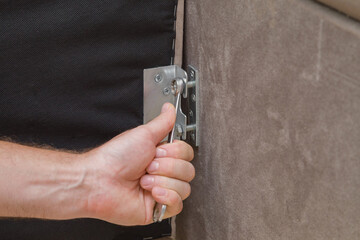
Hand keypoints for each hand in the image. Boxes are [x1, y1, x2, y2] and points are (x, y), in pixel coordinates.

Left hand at [80, 103, 194, 225]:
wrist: (98, 180)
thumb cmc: (115, 157)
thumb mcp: (143, 134)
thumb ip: (163, 122)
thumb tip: (169, 108)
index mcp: (161, 156)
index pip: (187, 154)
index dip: (175, 153)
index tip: (157, 151)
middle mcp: (163, 174)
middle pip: (188, 171)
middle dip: (167, 167)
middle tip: (148, 166)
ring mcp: (161, 191)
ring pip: (184, 188)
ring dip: (162, 181)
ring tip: (144, 180)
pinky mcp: (157, 210)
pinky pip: (177, 205)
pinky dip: (166, 197)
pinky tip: (151, 192)